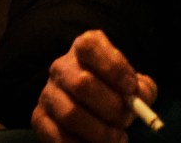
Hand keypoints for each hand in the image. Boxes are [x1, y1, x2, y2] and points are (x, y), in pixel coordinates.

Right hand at [31, 29, 158, 142]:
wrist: (91, 107)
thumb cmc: (115, 90)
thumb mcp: (134, 84)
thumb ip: (141, 89)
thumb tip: (139, 99)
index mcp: (85, 47)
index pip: (90, 46)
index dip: (113, 67)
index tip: (131, 89)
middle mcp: (62, 66)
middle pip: (82, 83)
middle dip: (111, 107)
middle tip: (127, 120)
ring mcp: (48, 92)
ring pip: (71, 114)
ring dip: (100, 132)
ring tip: (117, 138)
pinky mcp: (39, 118)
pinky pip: (58, 136)